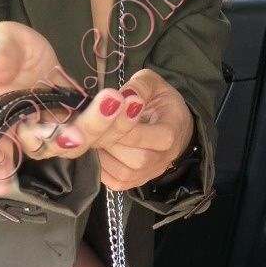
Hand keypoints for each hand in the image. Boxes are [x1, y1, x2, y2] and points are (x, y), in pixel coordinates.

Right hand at [0, 21, 142, 196]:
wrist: (28, 56)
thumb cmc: (9, 51)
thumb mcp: (1, 41)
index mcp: (4, 120)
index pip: (0, 147)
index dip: (3, 163)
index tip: (11, 174)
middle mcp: (31, 136)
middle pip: (55, 145)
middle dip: (82, 130)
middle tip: (106, 106)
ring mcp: (58, 134)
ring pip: (82, 141)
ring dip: (107, 125)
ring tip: (127, 101)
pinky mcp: (80, 126)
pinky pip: (100, 131)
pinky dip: (118, 119)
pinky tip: (134, 102)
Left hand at [96, 69, 194, 190]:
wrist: (173, 125)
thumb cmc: (160, 102)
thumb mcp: (153, 83)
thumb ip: (139, 86)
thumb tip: (122, 96)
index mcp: (171, 131)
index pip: (146, 136)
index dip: (121, 126)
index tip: (104, 110)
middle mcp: (164, 157)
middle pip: (136, 159)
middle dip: (110, 142)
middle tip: (92, 125)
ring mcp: (151, 173)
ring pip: (125, 174)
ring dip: (104, 156)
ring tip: (93, 137)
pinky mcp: (137, 181)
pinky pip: (117, 183)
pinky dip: (102, 169)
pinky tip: (96, 150)